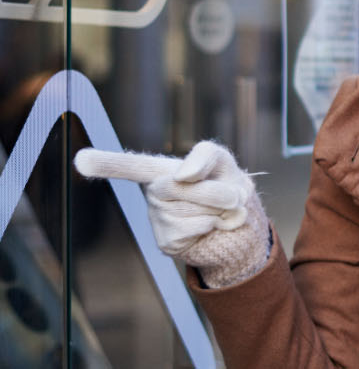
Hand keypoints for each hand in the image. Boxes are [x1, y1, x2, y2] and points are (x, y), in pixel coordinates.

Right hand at [74, 140, 270, 287]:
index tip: (81, 160)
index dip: (106, 163)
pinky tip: (210, 226)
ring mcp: (158, 219)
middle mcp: (153, 193)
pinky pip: (197, 228)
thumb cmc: (224, 182)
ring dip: (220, 210)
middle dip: (217, 191)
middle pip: (183, 186)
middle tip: (231, 194)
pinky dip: (215, 225)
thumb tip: (181, 175)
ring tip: (218, 210)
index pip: (129, 166)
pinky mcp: (167, 241)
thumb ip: (204, 156)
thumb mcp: (220, 160)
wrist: (238, 220)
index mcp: (160, 169)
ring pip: (195, 210)